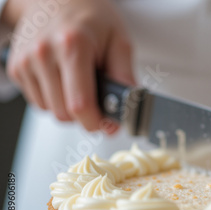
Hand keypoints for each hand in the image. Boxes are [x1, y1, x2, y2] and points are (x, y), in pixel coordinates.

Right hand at [2, 0, 134, 132]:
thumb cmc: (91, 17)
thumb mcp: (118, 40)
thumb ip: (125, 75)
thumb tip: (127, 109)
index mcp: (73, 45)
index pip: (80, 104)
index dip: (95, 122)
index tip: (107, 125)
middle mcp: (44, 53)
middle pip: (63, 113)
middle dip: (84, 115)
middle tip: (97, 98)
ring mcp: (25, 61)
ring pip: (49, 111)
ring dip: (68, 107)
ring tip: (79, 82)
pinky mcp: (15, 67)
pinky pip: (38, 102)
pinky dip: (54, 98)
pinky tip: (63, 79)